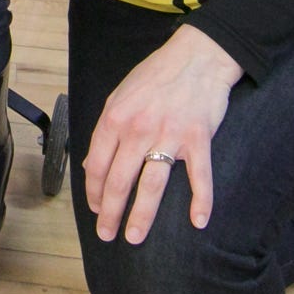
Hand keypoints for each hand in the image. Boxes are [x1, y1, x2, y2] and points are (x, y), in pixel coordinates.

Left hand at [81, 24, 243, 242]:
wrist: (197, 57)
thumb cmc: (156, 76)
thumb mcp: (120, 96)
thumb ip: (106, 130)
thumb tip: (92, 164)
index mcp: (115, 118)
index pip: (98, 164)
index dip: (95, 192)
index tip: (96, 210)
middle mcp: (139, 129)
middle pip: (120, 180)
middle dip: (111, 212)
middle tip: (108, 234)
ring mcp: (169, 135)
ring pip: (152, 184)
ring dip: (142, 215)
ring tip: (135, 236)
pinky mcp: (198, 139)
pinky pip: (199, 177)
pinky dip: (201, 201)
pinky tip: (198, 222)